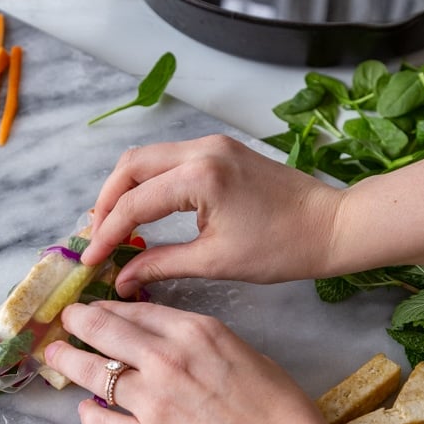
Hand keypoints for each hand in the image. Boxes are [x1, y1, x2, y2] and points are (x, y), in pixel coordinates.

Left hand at [45, 299, 333, 423]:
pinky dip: (89, 414)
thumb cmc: (280, 412)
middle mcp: (165, 359)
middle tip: (64, 321)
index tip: (94, 308)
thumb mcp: (246, 355)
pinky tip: (86, 410)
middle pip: (104, 331)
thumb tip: (176, 346)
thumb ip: (205, 345)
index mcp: (194, 332)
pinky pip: (101, 422)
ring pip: (93, 373)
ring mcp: (150, 402)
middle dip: (77, 322)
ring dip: (69, 362)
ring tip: (55, 357)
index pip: (135, 311)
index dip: (108, 308)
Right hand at [81, 134, 342, 297]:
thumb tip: (121, 279)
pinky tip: (143, 210)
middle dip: (106, 201)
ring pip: (147, 158)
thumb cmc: (282, 248)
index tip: (90, 260)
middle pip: (130, 166)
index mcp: (201, 177)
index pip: (134, 202)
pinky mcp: (221, 149)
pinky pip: (169, 160)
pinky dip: (149, 183)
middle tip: (94, 237)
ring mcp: (212, 144)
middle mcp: (201, 150)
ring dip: (125, 189)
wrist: (332, 225)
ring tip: (112, 225)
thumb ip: (161, 264)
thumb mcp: (215, 261)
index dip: (106, 233)